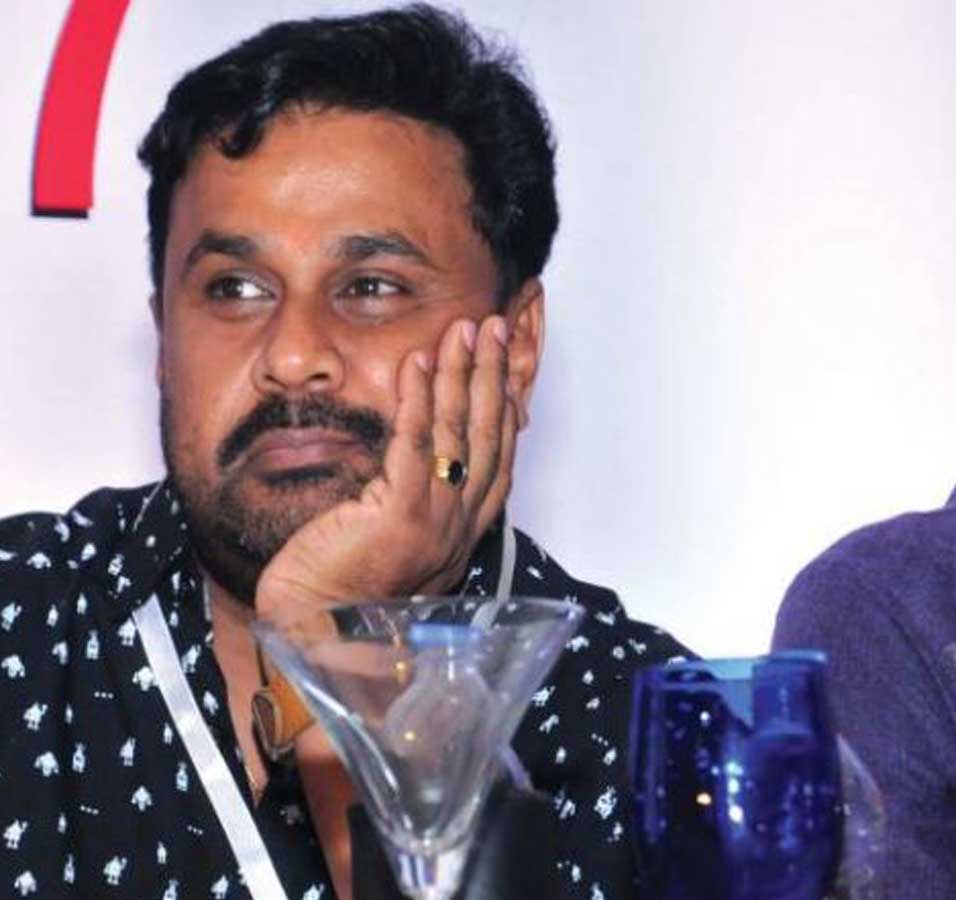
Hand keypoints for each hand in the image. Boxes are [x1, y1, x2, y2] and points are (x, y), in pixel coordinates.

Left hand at [255, 314, 517, 621]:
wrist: (317, 635)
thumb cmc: (340, 595)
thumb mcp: (392, 543)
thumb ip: (410, 504)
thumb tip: (411, 465)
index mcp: (461, 532)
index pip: (497, 459)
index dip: (503, 407)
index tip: (504, 366)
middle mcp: (459, 525)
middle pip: (488, 437)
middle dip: (491, 376)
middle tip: (491, 329)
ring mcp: (435, 520)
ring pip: (460, 433)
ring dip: (462, 373)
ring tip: (463, 330)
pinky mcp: (399, 515)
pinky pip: (415, 444)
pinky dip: (420, 398)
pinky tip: (419, 362)